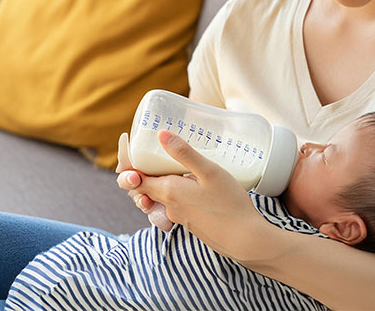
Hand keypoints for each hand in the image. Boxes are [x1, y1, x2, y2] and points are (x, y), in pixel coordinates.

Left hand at [133, 130, 270, 259]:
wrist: (244, 240)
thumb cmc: (228, 203)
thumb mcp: (209, 171)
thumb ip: (185, 153)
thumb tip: (161, 135)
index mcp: (168, 191)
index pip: (135, 179)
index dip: (130, 165)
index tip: (135, 150)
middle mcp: (169, 206)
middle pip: (147, 187)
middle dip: (149, 171)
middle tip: (158, 152)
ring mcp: (180, 217)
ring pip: (164, 196)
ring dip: (167, 182)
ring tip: (180, 166)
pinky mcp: (192, 223)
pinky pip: (177, 204)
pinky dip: (180, 193)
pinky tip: (197, 186)